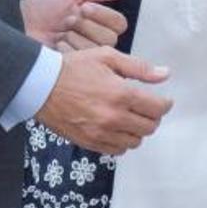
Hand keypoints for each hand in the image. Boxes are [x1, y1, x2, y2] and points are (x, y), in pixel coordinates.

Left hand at [21, 0, 131, 51]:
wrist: (18, 24)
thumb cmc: (41, 9)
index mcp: (97, 23)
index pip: (119, 23)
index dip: (102, 15)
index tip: (83, 8)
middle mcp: (94, 41)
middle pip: (110, 38)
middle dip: (86, 26)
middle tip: (68, 21)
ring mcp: (85, 58)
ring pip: (97, 50)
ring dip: (76, 38)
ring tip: (60, 34)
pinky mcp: (74, 71)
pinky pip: (83, 62)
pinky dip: (67, 51)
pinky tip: (55, 48)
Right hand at [35, 47, 172, 155]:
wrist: (41, 86)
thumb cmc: (74, 68)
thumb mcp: (107, 57)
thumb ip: (139, 67)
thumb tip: (165, 74)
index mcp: (121, 94)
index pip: (157, 108)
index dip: (165, 104)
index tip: (163, 100)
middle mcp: (113, 118)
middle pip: (149, 127)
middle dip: (153, 117)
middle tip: (147, 107)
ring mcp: (101, 133)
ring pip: (135, 141)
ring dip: (138, 130)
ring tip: (131, 117)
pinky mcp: (89, 143)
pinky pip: (117, 150)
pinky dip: (122, 141)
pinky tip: (118, 128)